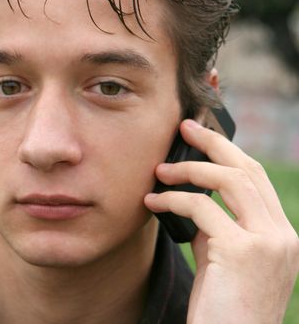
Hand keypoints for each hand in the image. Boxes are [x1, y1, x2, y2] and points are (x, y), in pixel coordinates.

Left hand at [144, 119, 298, 323]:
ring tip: (158, 171)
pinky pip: (202, 208)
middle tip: (184, 127)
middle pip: (247, 170)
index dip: (229, 152)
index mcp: (281, 236)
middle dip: (213, 143)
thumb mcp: (224, 262)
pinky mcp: (243, 251)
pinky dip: (173, 200)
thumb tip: (194, 202)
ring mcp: (267, 242)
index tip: (202, 135)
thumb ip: (217, 231)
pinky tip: (152, 202)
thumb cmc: (222, 310)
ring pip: (229, 181)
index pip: (256, 180)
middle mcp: (281, 235)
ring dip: (188, 170)